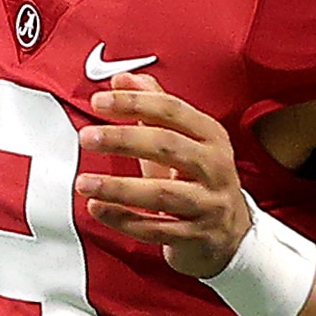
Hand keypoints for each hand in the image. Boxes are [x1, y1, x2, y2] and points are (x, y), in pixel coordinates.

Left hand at [75, 74, 253, 277]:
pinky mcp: (196, 236)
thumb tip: (122, 79)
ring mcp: (208, 204)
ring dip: (118, 187)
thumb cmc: (198, 181)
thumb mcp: (183, 141)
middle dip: (123, 139)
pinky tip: (98, 208)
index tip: (99, 102)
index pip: (172, 110)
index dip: (134, 102)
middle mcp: (215, 167)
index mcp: (211, 137)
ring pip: (162, 193)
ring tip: (85, 182)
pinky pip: (156, 229)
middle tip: (87, 137)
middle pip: (168, 146)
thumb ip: (154, 108)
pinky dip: (123, 219)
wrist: (230, 236)